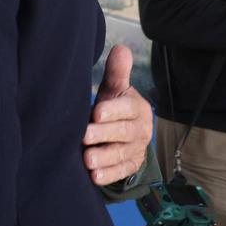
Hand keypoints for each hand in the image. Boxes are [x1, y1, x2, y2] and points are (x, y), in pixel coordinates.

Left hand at [83, 44, 152, 185]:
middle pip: (123, 133)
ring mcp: (136, 150)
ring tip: (87, 160)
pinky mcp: (131, 166)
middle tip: (85, 136)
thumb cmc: (112, 106)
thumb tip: (121, 48)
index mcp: (137, 108)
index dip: (113, 111)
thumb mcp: (114, 90)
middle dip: (104, 135)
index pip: (128, 109)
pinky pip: (121, 172)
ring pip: (121, 154)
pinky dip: (109, 175)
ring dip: (104, 158)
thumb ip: (116, 73)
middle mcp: (140, 130)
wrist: (120, 133)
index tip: (96, 113)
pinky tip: (94, 176)